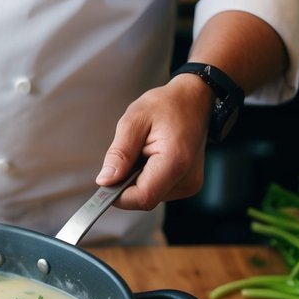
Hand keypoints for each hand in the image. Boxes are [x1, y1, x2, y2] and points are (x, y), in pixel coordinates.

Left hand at [95, 75, 213, 210]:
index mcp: (175, 161)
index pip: (143, 197)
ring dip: (137, 178)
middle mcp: (187, 179)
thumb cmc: (166, 105)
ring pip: (150, 195)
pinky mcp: (188, 184)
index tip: (105, 182)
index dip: (118, 195)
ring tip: (144, 150)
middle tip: (129, 153)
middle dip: (127, 182)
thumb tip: (105, 181)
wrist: (193, 101)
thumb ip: (120, 153)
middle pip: (145, 198)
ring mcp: (190, 184)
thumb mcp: (134, 120)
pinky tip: (152, 156)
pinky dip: (148, 177)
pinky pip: (159, 189)